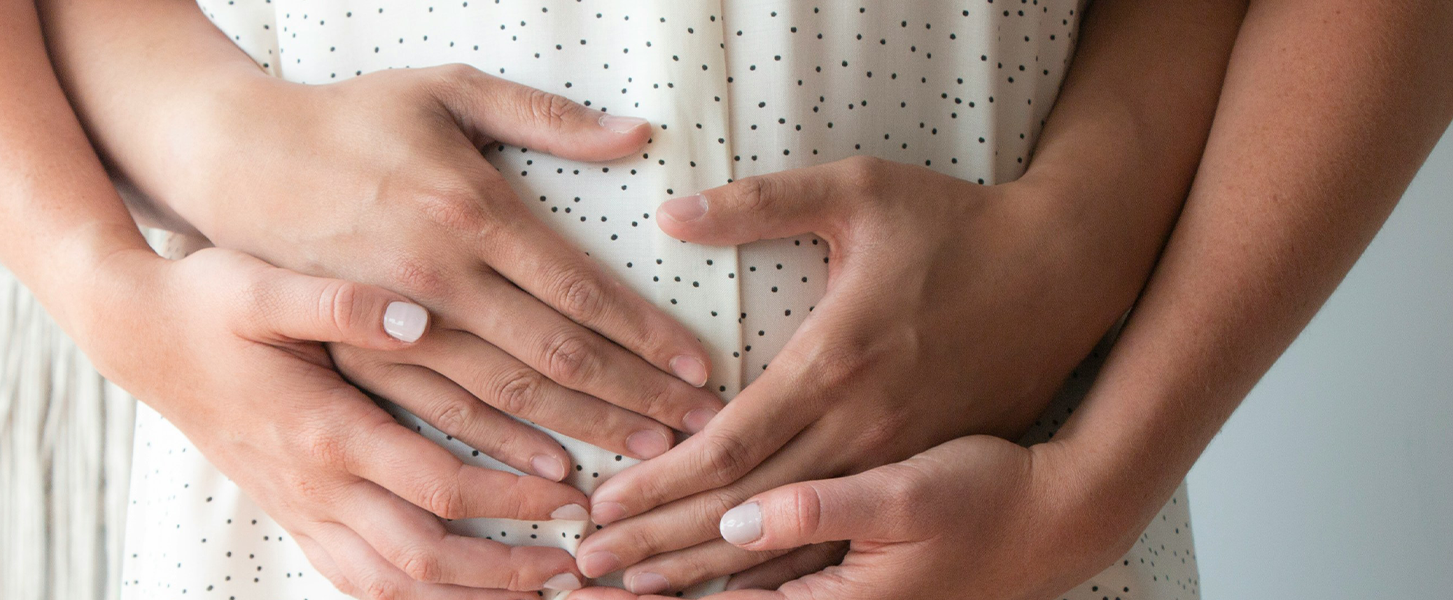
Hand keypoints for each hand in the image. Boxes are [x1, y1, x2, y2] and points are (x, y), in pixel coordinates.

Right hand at [74, 246, 589, 595]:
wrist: (135, 336)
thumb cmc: (204, 301)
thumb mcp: (262, 284)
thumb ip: (340, 301)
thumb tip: (418, 314)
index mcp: (322, 429)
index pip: (437, 487)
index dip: (511, 500)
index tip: (573, 492)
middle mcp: (313, 485)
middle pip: (423, 559)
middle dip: (505, 573)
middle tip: (575, 567)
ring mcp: (298, 509)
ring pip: (390, 586)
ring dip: (465, 599)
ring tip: (532, 598)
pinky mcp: (290, 514)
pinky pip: (357, 579)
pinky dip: (413, 596)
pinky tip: (456, 593)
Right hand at [106, 64, 725, 469]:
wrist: (237, 161)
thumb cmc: (351, 118)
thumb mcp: (445, 87)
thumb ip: (543, 116)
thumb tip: (636, 135)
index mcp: (467, 211)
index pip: (578, 291)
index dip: (645, 335)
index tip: (701, 368)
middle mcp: (436, 280)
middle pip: (554, 359)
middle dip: (635, 399)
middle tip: (700, 430)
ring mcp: (396, 327)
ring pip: (506, 401)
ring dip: (583, 433)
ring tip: (648, 460)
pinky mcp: (360, 355)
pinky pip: (441, 420)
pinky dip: (500, 453)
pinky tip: (552, 472)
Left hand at [570, 157, 1155, 591]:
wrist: (1071, 272)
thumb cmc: (958, 224)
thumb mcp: (860, 191)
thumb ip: (761, 204)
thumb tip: (670, 214)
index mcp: (834, 363)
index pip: (725, 447)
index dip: (655, 483)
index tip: (600, 504)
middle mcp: (862, 425)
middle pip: (743, 509)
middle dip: (661, 542)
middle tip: (591, 563)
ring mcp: (896, 456)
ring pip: (790, 536)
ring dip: (709, 567)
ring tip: (641, 587)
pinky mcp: (919, 467)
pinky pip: (840, 534)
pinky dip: (780, 567)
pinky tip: (733, 584)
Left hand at [570, 436, 1137, 599]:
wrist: (1083, 499)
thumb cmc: (1003, 469)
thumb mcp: (920, 476)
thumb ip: (825, 502)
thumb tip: (731, 503)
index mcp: (849, 515)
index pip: (723, 524)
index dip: (654, 520)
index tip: (594, 523)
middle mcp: (844, 564)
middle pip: (721, 565)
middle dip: (647, 563)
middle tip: (575, 564)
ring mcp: (855, 571)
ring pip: (743, 577)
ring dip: (678, 574)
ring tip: (612, 575)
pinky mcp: (867, 564)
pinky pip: (782, 578)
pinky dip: (730, 575)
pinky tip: (689, 572)